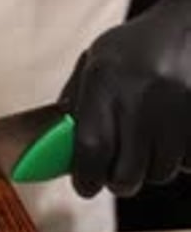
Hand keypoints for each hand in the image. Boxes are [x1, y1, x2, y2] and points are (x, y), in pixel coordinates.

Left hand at [60, 0, 190, 197]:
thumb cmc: (136, 48)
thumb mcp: (96, 63)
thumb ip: (73, 105)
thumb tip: (54, 153)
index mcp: (105, 81)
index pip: (91, 152)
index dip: (86, 179)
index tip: (87, 183)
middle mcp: (141, 96)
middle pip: (126, 178)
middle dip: (120, 178)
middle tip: (120, 162)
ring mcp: (177, 107)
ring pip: (160, 173)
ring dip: (153, 166)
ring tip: (151, 137)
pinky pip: (189, 163)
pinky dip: (183, 156)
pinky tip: (176, 131)